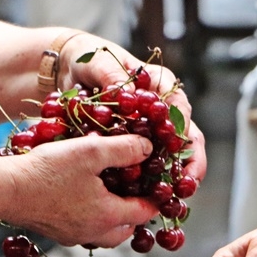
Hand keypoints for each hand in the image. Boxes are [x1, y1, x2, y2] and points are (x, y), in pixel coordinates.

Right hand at [5, 133, 159, 246]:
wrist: (6, 189)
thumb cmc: (48, 170)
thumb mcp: (92, 150)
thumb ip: (125, 148)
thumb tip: (148, 148)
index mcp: (108, 216)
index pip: (145, 212)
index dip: (155, 197)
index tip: (157, 183)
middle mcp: (94, 233)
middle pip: (127, 230)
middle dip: (135, 213)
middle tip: (135, 190)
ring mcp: (73, 236)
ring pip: (106, 234)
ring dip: (113, 219)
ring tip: (111, 195)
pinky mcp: (56, 234)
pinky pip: (84, 231)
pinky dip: (92, 219)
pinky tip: (83, 199)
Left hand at [59, 34, 205, 184]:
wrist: (66, 70)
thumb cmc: (87, 58)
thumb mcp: (98, 61)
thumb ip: (112, 76)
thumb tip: (123, 93)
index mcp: (159, 85)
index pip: (180, 109)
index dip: (183, 131)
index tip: (179, 150)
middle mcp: (159, 110)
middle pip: (184, 138)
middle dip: (190, 163)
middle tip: (188, 184)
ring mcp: (148, 130)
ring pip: (170, 156)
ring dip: (174, 178)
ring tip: (175, 198)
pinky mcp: (132, 144)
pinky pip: (145, 164)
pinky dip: (149, 181)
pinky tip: (150, 198)